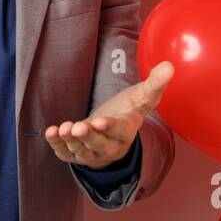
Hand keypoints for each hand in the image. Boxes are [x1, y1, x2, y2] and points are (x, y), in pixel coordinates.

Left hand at [44, 60, 174, 168]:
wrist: (113, 134)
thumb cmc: (128, 111)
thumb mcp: (142, 97)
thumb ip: (154, 84)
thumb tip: (169, 65)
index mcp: (126, 132)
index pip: (119, 131)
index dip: (110, 127)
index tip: (100, 121)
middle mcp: (110, 146)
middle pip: (99, 145)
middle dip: (88, 137)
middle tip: (79, 127)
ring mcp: (92, 153)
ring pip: (80, 150)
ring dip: (70, 140)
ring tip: (62, 128)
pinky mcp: (76, 155)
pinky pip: (66, 154)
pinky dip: (57, 145)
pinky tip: (51, 132)